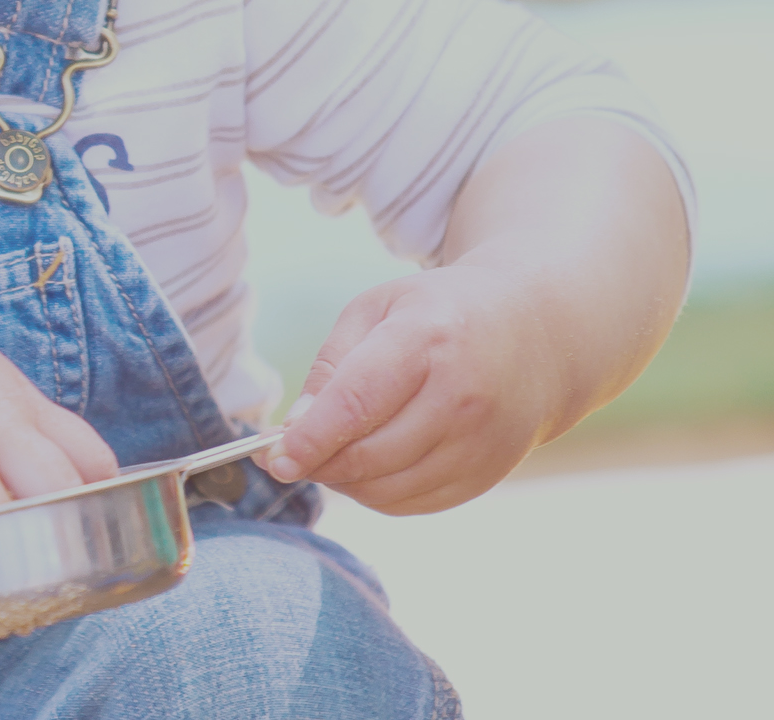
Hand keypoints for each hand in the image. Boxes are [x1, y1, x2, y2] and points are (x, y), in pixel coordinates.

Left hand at [257, 263, 559, 514]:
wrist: (536, 335)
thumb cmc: (439, 315)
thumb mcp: (378, 310)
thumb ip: (331, 365)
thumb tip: (295, 428)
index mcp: (427, 340)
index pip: (356, 405)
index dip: (310, 440)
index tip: (275, 458)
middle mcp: (461, 396)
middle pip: (369, 455)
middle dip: (318, 463)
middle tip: (289, 455)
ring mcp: (480, 442)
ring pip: (387, 489)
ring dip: (344, 480)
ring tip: (329, 452)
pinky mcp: (487, 474)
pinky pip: (412, 503)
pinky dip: (376, 494)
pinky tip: (367, 465)